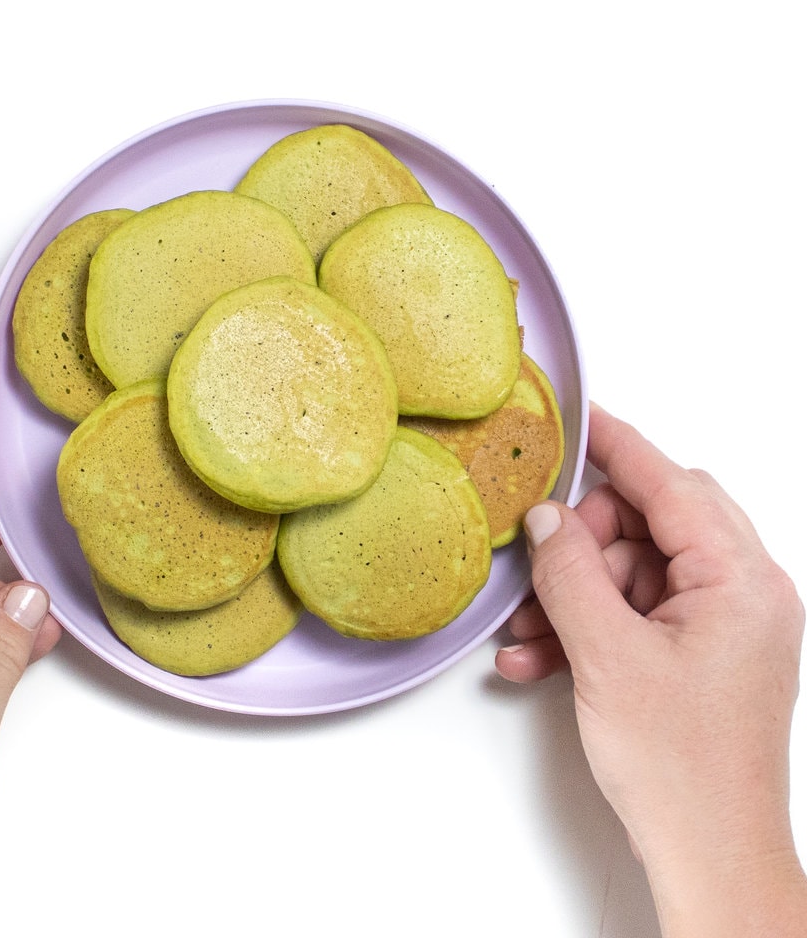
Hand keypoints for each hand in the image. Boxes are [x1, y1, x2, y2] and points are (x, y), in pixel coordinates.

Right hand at [496, 404, 806, 934]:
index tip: (579, 418)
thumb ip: (569, 573)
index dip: (618, 447)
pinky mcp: (698, 650)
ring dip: (575, 593)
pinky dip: (587, 624)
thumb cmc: (682, 768)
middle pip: (651, 523)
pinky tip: (539, 655)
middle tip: (542, 562)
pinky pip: (634, 610)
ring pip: (635, 570)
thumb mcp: (606, 656)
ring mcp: (721, 623)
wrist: (708, 853)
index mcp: (740, 582)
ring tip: (530, 630)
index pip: (671, 485)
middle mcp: (742, 593)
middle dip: (586, 542)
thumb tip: (546, 517)